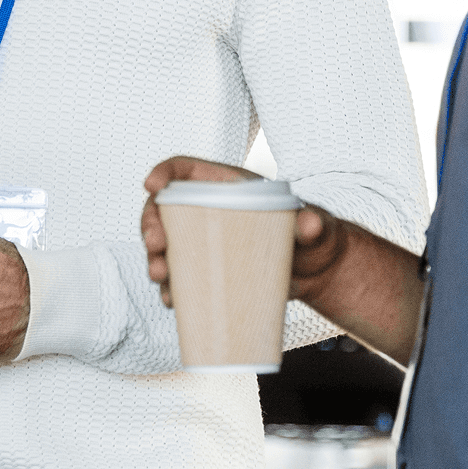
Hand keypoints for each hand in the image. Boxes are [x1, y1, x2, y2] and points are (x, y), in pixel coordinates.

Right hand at [136, 155, 352, 308]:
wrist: (317, 273)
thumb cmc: (316, 238)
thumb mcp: (316, 226)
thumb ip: (314, 223)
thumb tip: (310, 225)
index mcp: (227, 186)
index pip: (185, 169)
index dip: (164, 172)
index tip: (151, 184)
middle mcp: (209, 212)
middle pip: (165, 209)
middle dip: (150, 225)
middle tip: (156, 245)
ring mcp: (205, 243)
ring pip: (165, 246)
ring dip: (155, 259)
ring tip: (161, 276)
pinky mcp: (208, 271)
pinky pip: (179, 277)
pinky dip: (171, 288)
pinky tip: (172, 299)